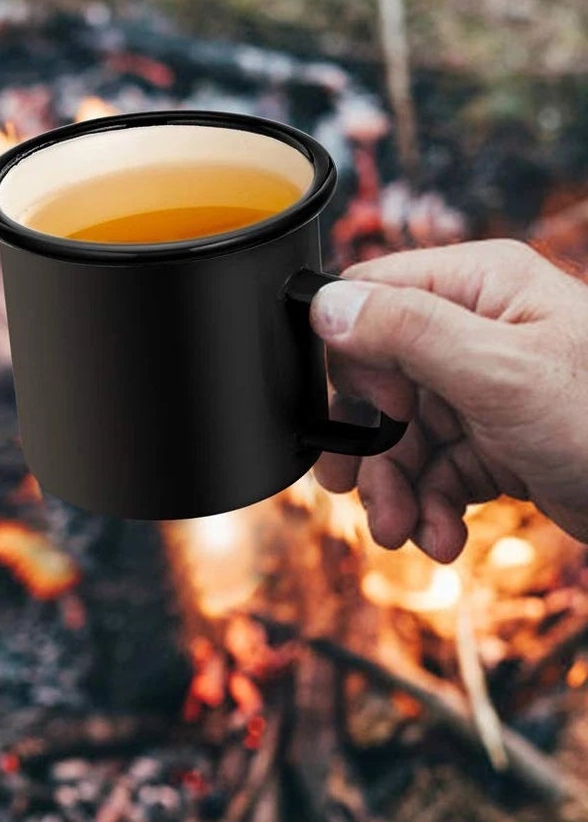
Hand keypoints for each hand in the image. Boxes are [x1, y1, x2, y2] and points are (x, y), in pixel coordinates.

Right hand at [308, 239, 587, 562]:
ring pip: (402, 436)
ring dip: (396, 490)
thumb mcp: (497, 372)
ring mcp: (486, 388)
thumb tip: (324, 305)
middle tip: (351, 490)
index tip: (365, 410)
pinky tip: (443, 536)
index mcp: (480, 285)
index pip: (371, 300)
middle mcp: (478, 329)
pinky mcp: (497, 441)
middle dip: (367, 446)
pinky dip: (432, 507)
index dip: (350, 360)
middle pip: (377, 382)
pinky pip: (437, 472)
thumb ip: (406, 332)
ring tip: (404, 531)